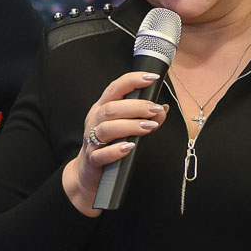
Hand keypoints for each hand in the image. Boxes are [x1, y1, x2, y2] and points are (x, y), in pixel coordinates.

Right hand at [61, 71, 166, 216]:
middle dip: (136, 107)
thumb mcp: (124, 127)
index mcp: (102, 107)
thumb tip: (163, 109)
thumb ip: (143, 117)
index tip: (152, 78)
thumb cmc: (108, 144)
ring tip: (149, 127)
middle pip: (112, 108)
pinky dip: (116, 150)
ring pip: (107, 129)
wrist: (87, 172)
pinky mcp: (93, 159)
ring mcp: (92, 140)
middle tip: (155, 109)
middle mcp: (95, 120)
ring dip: (130, 126)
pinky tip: (129, 147)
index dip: (133, 80)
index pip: (116, 88)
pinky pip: (102, 154)